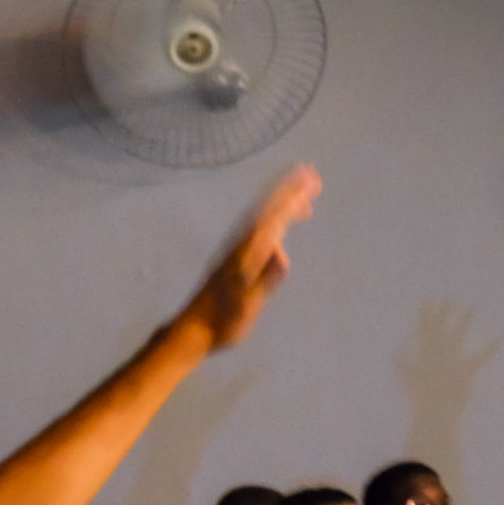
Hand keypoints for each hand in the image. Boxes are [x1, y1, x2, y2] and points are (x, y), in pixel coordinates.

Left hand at [175, 164, 321, 350]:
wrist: (193, 330)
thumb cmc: (222, 323)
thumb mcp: (247, 306)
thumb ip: (265, 280)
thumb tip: (282, 254)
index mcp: (246, 252)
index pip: (272, 217)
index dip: (291, 198)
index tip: (309, 182)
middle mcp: (239, 246)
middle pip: (265, 210)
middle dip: (288, 191)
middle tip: (311, 174)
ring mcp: (234, 251)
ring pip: (260, 218)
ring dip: (280, 203)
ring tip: (305, 197)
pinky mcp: (232, 260)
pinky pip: (256, 230)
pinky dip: (271, 221)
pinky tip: (280, 227)